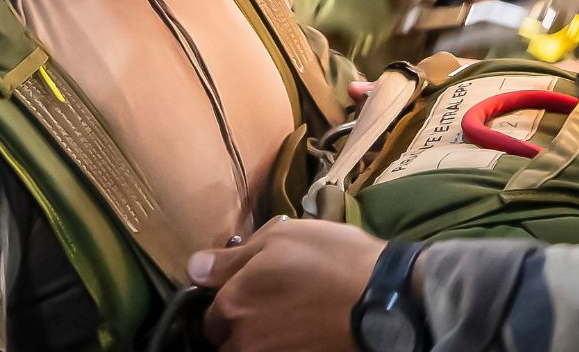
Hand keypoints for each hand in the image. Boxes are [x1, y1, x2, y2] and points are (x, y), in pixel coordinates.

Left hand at [191, 217, 385, 351]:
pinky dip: (283, 344)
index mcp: (233, 305)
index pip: (208, 315)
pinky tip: (301, 328)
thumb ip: (231, 258)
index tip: (244, 287)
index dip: (225, 299)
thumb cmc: (330, 258)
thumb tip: (195, 268)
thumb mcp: (279, 238)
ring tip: (285, 318)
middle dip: (236, 325)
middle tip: (266, 303)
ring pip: (250, 350)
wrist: (383, 297)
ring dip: (258, 338)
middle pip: (225, 341)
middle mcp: (244, 340)